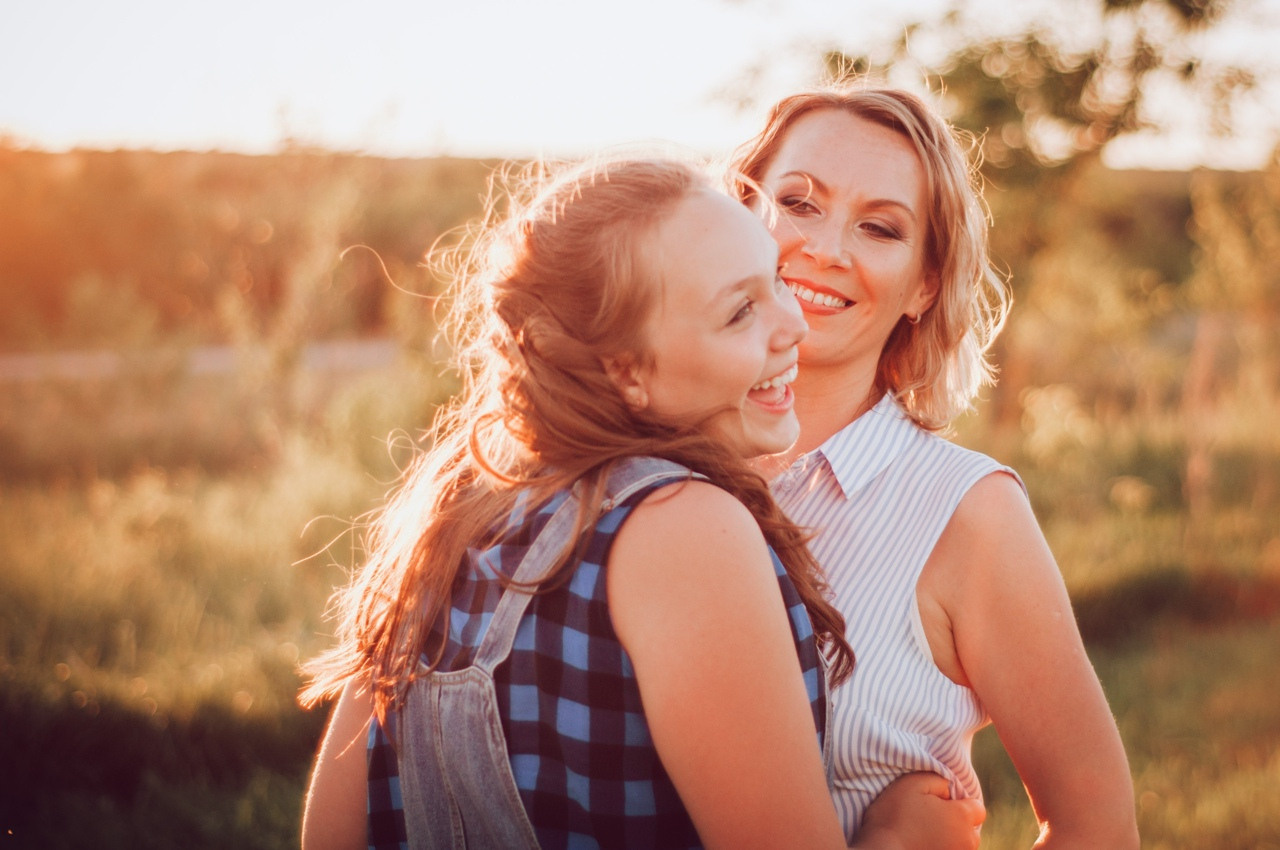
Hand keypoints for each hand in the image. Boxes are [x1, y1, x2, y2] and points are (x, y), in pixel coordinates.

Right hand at [852, 772, 984, 849]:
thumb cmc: (895, 815)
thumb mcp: (913, 782)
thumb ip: (939, 779)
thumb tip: (949, 789)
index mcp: (962, 817)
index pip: (978, 808)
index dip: (960, 802)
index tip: (939, 802)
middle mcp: (967, 841)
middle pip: (971, 828)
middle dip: (957, 820)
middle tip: (929, 816)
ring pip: (961, 843)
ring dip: (949, 836)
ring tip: (924, 831)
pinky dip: (940, 846)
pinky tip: (921, 842)